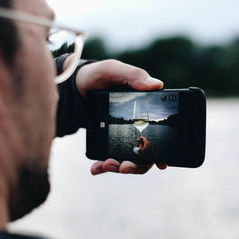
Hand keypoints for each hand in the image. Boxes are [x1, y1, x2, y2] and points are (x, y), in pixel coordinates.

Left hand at [74, 59, 166, 174]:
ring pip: (128, 160)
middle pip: (145, 154)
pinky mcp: (107, 142)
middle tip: (123, 166)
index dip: (163, 152)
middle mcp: (137, 127)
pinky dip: (103, 166)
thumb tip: (157, 85)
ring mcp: (122, 136)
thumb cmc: (98, 75)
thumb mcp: (113, 70)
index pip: (161, 134)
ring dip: (119, 167)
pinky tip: (95, 168)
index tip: (161, 163)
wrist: (75, 85)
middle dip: (136, 165)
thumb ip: (134, 75)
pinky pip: (109, 159)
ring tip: (105, 164)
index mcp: (146, 111)